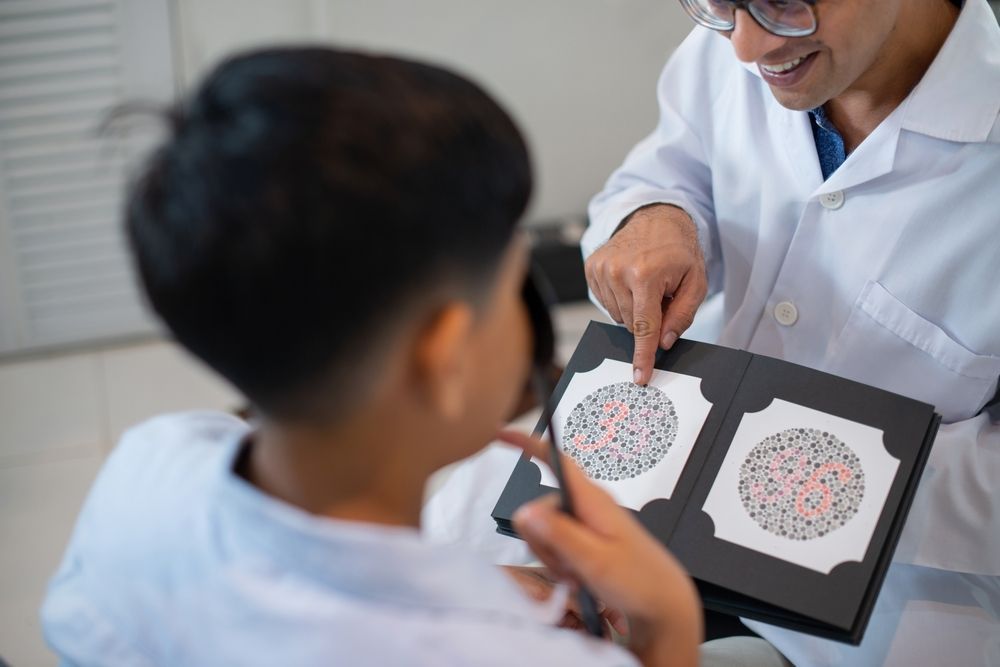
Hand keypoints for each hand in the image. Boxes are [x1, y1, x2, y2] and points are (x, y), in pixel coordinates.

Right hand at [498, 429, 701, 666]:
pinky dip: (561, 564)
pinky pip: (557, 545)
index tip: (500, 434)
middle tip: (566, 565)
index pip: (556, 460)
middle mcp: (588, 505)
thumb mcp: (595, 561)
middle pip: (540, 508)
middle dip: (542, 540)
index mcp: (592, 500)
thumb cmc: (640, 582)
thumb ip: (558, 534)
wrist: (665, 606)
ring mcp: (587, 523)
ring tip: (578, 575)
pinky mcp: (587, 540)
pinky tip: (578, 579)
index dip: (527, 444)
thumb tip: (524, 510)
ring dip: (553, 557)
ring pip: (546, 530)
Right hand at [584, 204, 707, 384]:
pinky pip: (606, 303)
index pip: (644, 326)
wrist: (657, 218)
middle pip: (631, 323)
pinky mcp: (591, 267)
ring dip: (633, 308)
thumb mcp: (695, 282)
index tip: (640, 376)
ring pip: (617, 315)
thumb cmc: (678, 251)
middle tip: (661, 296)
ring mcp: (601, 269)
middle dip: (648, 318)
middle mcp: (618, 271)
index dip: (644, 355)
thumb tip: (664, 342)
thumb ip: (682, 316)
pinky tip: (631, 281)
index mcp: (645, 274)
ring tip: (646, 285)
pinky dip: (621, 299)